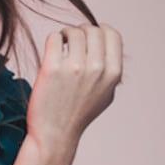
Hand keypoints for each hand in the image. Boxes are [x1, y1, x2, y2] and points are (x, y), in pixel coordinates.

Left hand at [26, 24, 122, 161]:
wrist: (55, 134)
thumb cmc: (79, 114)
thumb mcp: (106, 94)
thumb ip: (110, 70)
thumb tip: (107, 46)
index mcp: (113, 73)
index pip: (112, 34)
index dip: (100, 31)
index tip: (89, 38)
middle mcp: (97, 68)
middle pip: (91, 30)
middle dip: (81, 32)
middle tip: (71, 43)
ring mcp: (75, 67)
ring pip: (72, 31)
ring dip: (65, 35)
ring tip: (61, 47)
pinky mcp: (52, 68)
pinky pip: (54, 38)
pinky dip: (52, 41)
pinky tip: (51, 53)